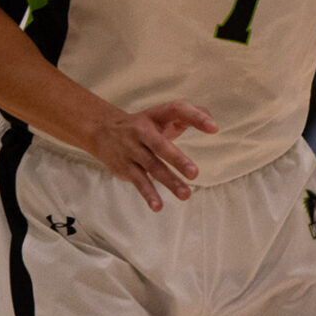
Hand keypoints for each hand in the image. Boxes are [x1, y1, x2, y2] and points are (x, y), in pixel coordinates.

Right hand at [85, 100, 217, 210]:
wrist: (101, 130)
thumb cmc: (145, 125)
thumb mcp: (162, 115)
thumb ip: (188, 116)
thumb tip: (213, 122)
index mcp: (156, 115)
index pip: (177, 110)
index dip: (195, 117)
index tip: (214, 128)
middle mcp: (142, 131)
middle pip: (160, 145)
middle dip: (177, 159)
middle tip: (195, 173)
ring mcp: (132, 150)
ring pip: (152, 166)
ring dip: (169, 181)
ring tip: (186, 195)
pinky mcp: (125, 167)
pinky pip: (138, 181)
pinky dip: (148, 194)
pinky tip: (158, 206)